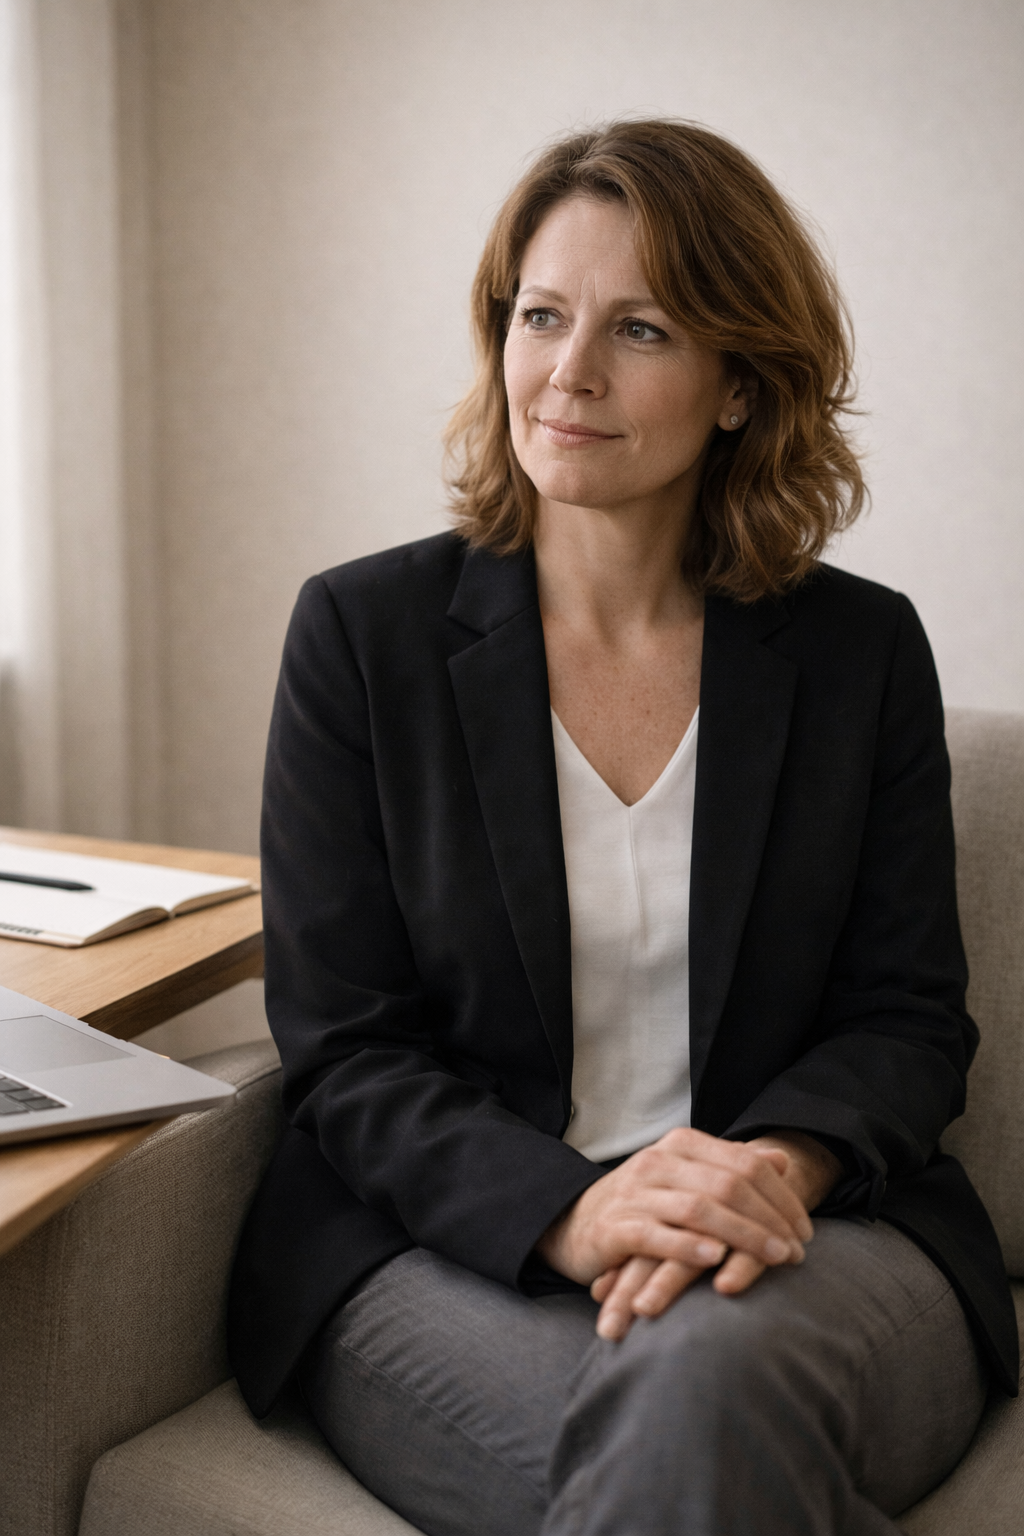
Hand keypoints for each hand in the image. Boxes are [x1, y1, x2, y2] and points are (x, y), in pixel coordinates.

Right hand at [583, 1130, 843, 1338]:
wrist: (575, 1224)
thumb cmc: (645, 1204)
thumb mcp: (689, 1179)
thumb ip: (733, 1167)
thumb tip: (782, 1158)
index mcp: (680, 1144)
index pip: (744, 1164)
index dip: (781, 1197)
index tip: (805, 1232)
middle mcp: (657, 1162)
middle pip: (728, 1185)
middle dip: (770, 1220)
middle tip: (797, 1253)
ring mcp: (634, 1193)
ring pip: (699, 1209)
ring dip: (744, 1236)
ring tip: (774, 1259)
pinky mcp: (616, 1227)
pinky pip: (657, 1236)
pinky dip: (689, 1247)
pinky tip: (716, 1260)